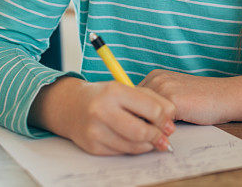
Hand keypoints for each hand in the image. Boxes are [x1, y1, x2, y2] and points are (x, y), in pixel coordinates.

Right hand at [30, 77, 176, 155]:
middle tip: (165, 136)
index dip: (165, 119)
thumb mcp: (126, 88)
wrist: (71, 106)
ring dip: (148, 145)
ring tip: (152, 139)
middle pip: (142, 132)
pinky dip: (133, 149)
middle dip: (158, 136)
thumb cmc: (104, 95)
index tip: (169, 122)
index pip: (151, 109)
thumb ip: (151, 99)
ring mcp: (96, 130)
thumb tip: (170, 119)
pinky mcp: (93, 146)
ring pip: (133, 146)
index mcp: (115, 91)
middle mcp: (102, 110)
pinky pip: (122, 152)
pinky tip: (136, 142)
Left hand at [139, 70, 241, 124]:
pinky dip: (160, 132)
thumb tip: (136, 122)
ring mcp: (163, 88)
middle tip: (153, 134)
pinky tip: (171, 133)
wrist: (226, 96)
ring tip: (164, 134)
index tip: (142, 127)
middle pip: (132, 108)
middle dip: (140, 124)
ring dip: (150, 130)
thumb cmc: (203, 100)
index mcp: (155, 77)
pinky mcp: (173, 99)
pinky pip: (156, 123)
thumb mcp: (174, 97)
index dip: (135, 116)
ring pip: (142, 117)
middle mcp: (156, 79)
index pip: (131, 100)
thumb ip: (156, 104)